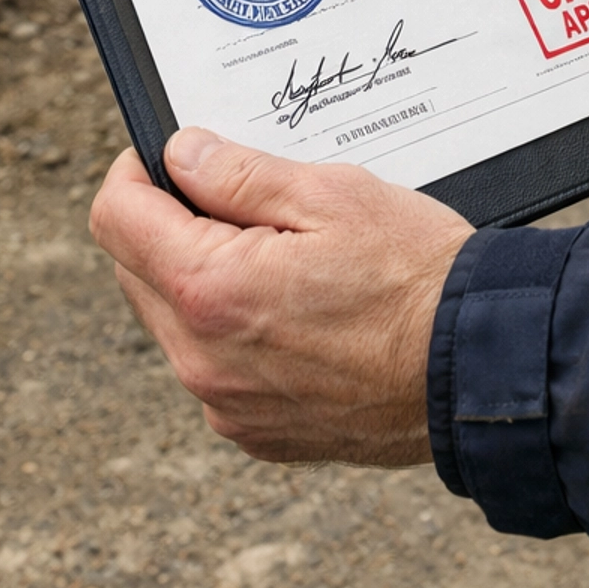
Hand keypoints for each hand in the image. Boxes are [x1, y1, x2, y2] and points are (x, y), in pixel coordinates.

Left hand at [89, 128, 472, 464]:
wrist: (473, 367)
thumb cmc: (414, 277)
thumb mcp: (330, 194)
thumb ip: (239, 174)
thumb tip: (182, 154)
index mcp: (209, 290)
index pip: (115, 218)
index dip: (136, 170)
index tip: (171, 155)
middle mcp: (201, 360)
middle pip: (135, 270)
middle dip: (169, 223)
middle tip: (242, 197)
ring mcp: (225, 405)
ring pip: (173, 322)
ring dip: (202, 280)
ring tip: (283, 254)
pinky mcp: (255, 433)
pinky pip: (214, 368)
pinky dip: (234, 331)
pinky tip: (298, 308)